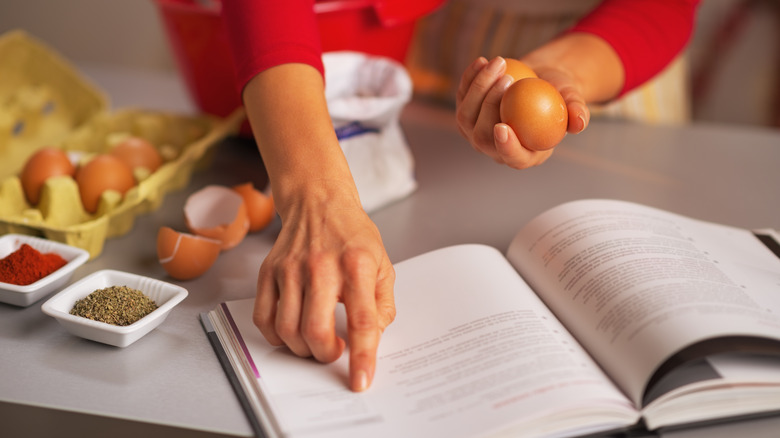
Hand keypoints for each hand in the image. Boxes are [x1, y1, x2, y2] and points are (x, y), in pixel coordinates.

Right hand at [253, 185, 395, 391]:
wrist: (318, 202)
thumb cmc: (353, 235)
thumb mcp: (383, 265)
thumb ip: (382, 305)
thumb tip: (371, 338)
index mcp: (357, 265)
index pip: (362, 320)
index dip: (363, 356)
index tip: (361, 381)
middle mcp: (321, 266)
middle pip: (316, 330)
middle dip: (325, 355)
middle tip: (333, 352)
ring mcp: (290, 268)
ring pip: (287, 329)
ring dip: (302, 348)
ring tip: (315, 342)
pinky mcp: (268, 271)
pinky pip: (264, 318)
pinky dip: (276, 336)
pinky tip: (292, 331)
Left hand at [455, 56, 589, 168]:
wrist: (539, 80)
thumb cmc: (559, 94)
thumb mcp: (572, 99)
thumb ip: (577, 111)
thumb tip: (580, 123)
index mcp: (523, 155)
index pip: (511, 157)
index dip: (504, 146)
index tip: (502, 126)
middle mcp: (494, 148)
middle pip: (482, 137)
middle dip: (490, 107)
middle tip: (507, 79)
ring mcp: (475, 132)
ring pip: (466, 116)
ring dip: (480, 88)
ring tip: (500, 63)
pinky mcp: (466, 111)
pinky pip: (462, 96)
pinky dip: (470, 78)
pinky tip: (483, 60)